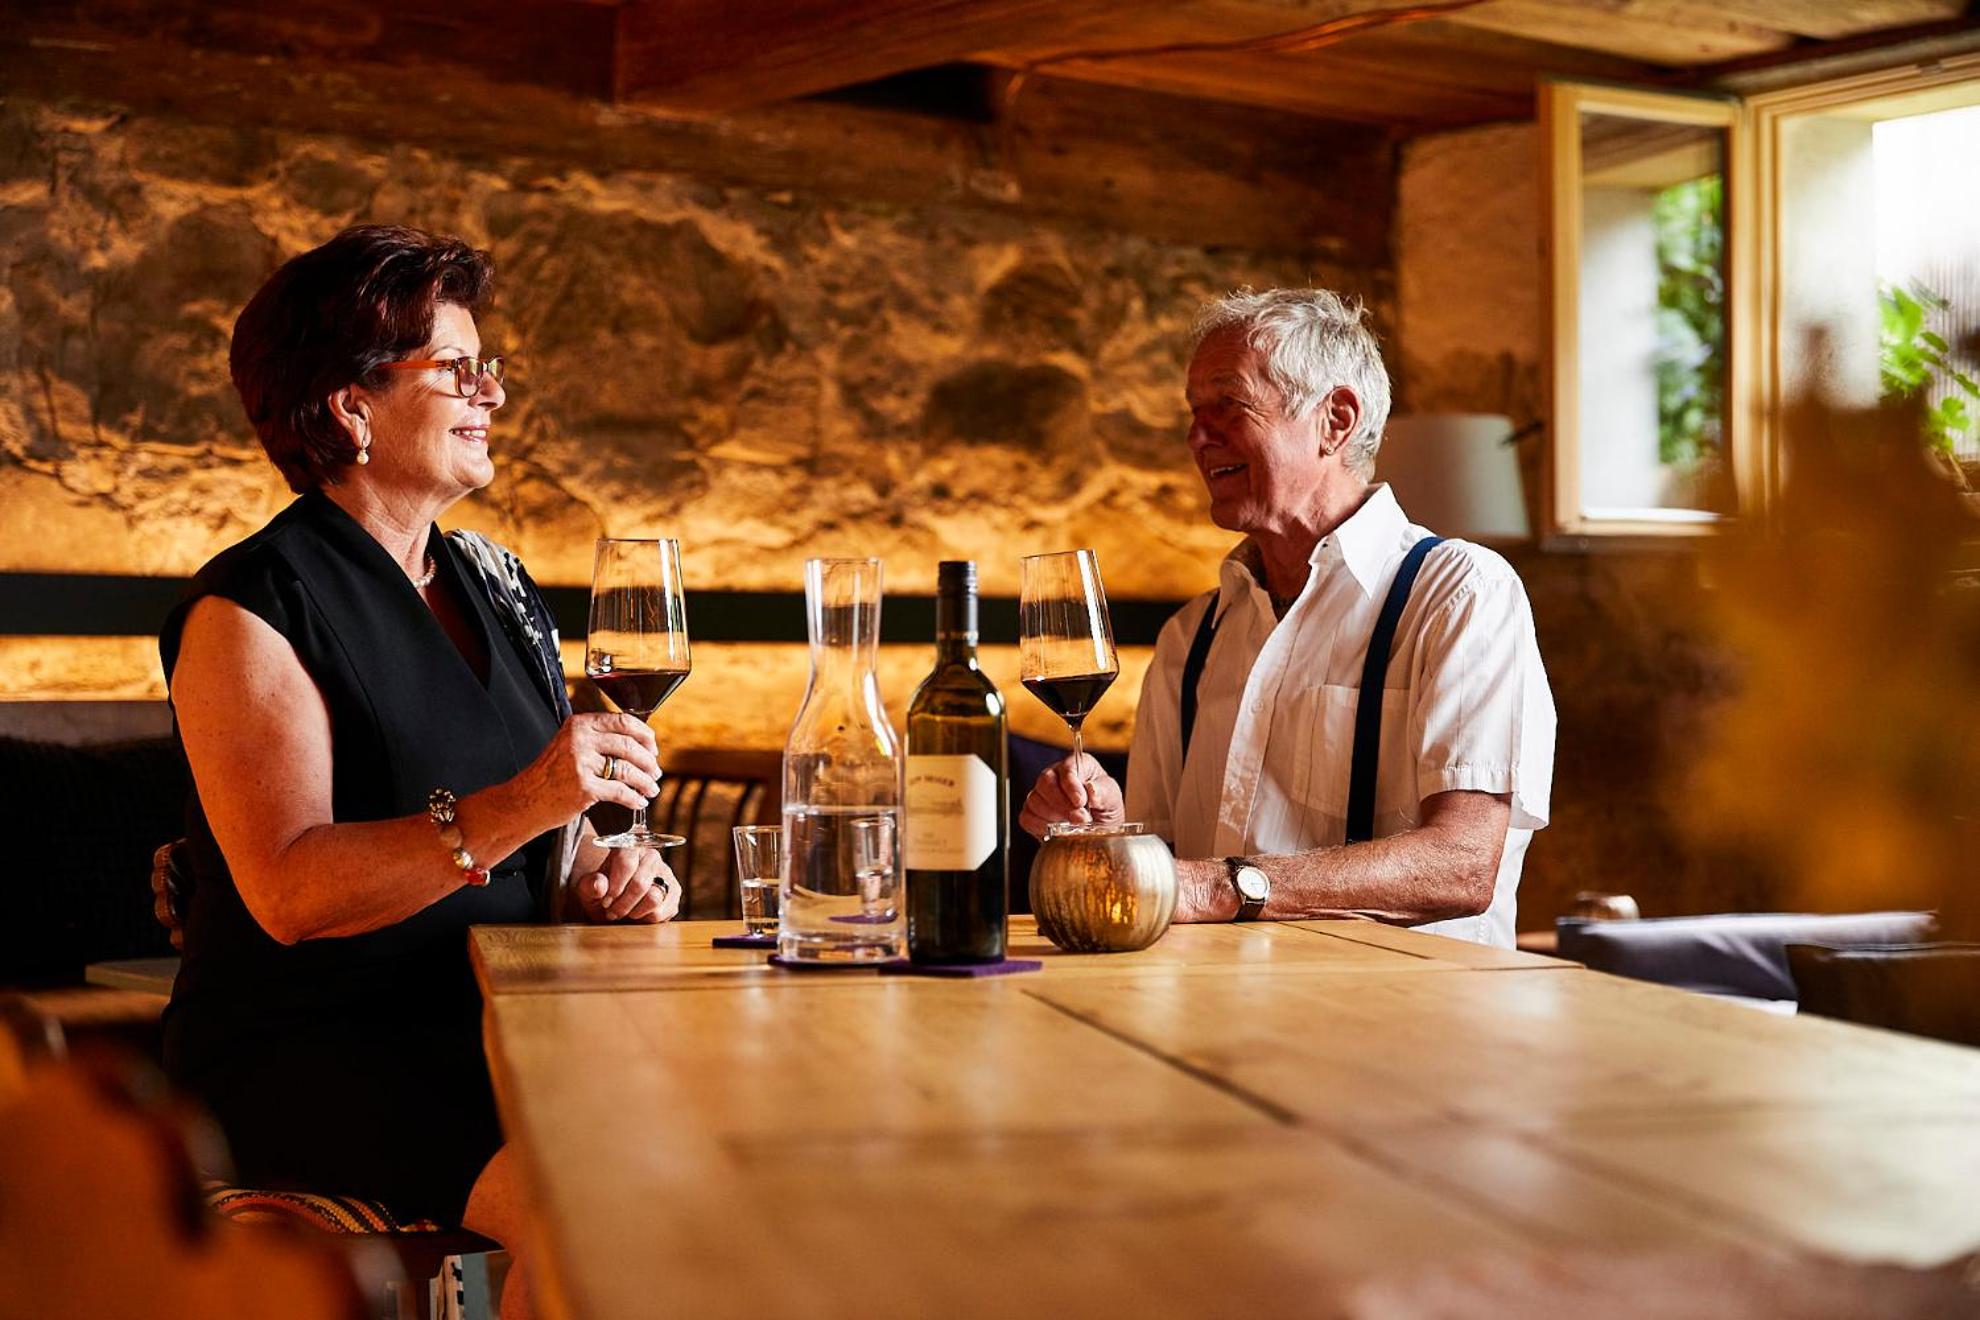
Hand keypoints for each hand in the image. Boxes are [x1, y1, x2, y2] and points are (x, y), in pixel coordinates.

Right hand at [512, 713, 660, 827]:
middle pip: (629, 745)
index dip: (644, 735)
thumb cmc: (550, 775)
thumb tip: (638, 742)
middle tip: (655, 773)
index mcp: (579, 724)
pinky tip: (638, 802)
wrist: (525, 801)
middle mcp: (580, 740)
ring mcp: (581, 763)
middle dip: (649, 761)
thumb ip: (597, 738)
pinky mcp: (584, 788)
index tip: (653, 748)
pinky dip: (634, 798)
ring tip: (651, 789)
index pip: (623, 721)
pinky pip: (620, 791)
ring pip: (628, 769)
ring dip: (646, 781)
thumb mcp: (569, 744)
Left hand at [575, 846, 680, 923]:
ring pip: (654, 898)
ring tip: (624, 913)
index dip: (615, 887)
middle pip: (640, 884)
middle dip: (623, 904)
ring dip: (634, 912)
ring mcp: (666, 874)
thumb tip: (600, 885)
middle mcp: (651, 856)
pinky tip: (637, 915)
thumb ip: (590, 885)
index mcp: (628, 847)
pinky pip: (663, 911)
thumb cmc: (601, 892)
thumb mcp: (588, 889)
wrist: (615, 899)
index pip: (626, 863)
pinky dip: (646, 919)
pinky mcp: (674, 892)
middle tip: (612, 912)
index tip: (606, 901)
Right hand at [1018, 753, 1124, 839]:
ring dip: (1054, 817)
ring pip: (1035, 800)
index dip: (1071, 785)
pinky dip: (1041, 827)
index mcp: (1077, 766)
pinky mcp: (1032, 813)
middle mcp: (1055, 776)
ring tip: (1072, 826)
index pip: (1067, 768)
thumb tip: (1091, 789)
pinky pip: (1027, 817)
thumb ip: (1105, 792)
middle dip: (1062, 803)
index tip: (1081, 802)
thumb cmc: (1105, 810)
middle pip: (1045, 781)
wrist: (1098, 833)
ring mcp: (1041, 794)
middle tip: (1079, 819)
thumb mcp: (1112, 800)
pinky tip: (1057, 831)